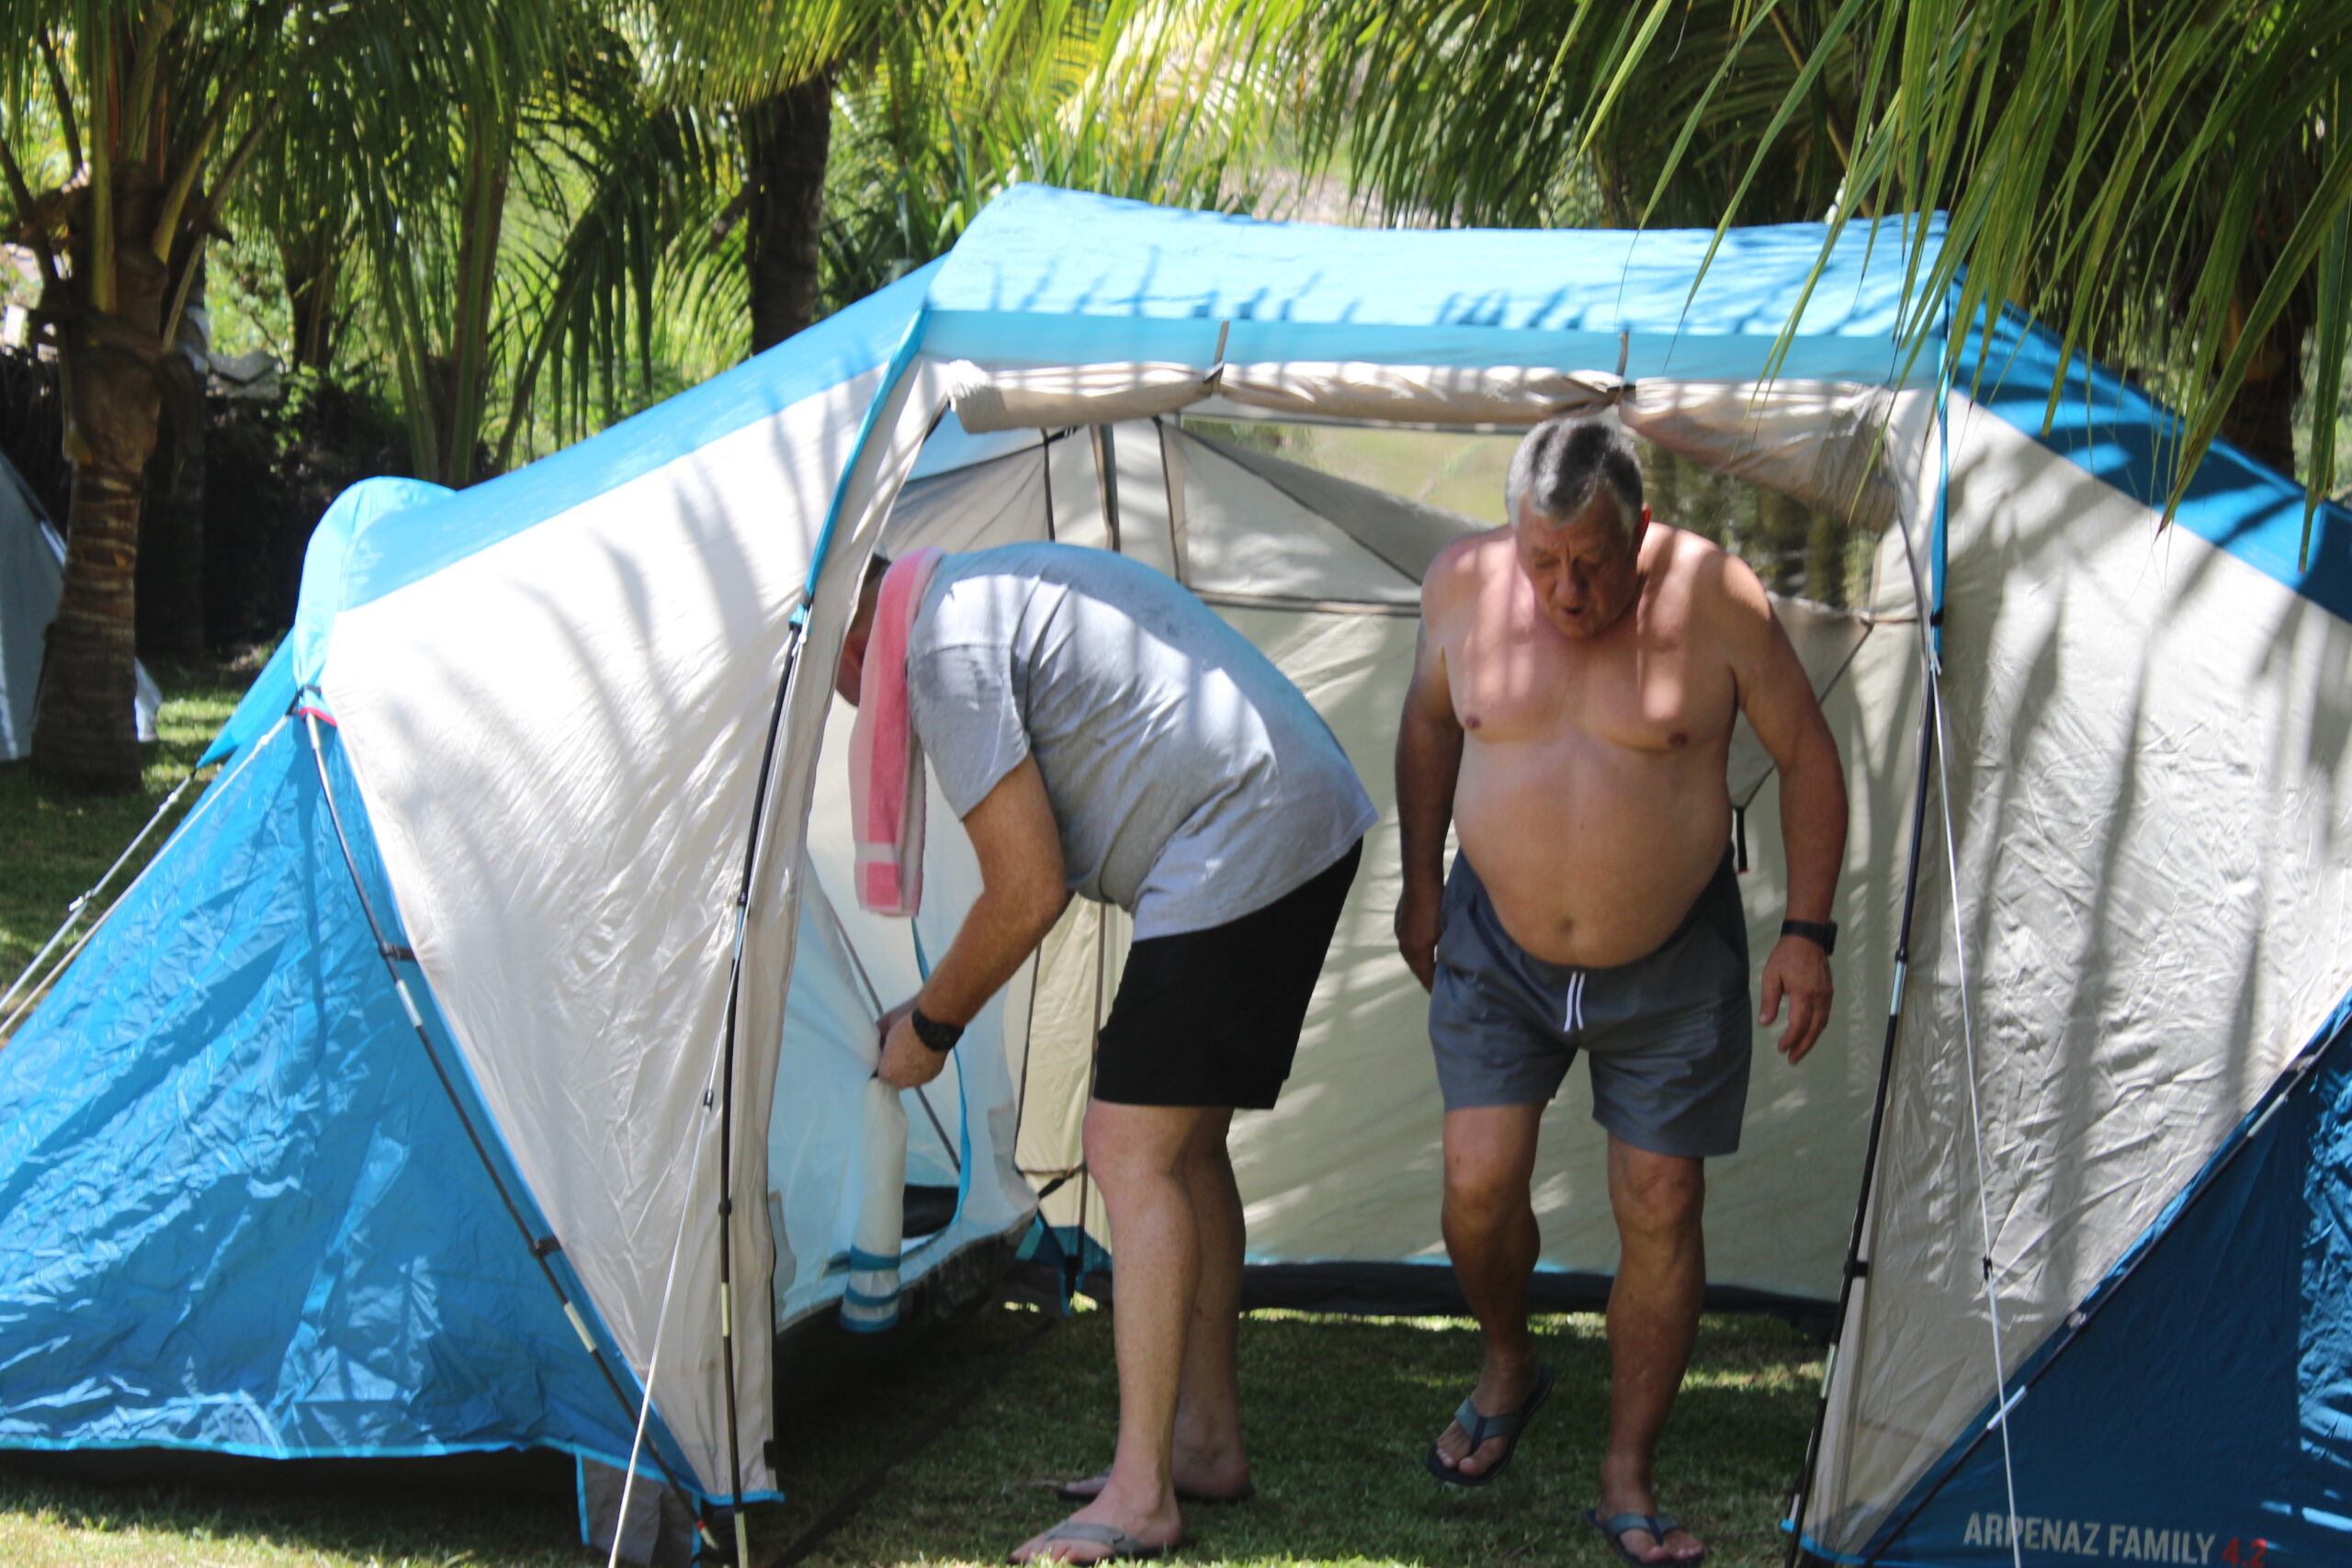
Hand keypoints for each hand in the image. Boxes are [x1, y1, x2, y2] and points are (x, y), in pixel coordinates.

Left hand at [876, 998, 947, 1089]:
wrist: (935, 1025)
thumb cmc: (907, 1025)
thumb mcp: (886, 1024)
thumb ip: (879, 1036)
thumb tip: (879, 1039)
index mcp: (888, 1072)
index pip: (880, 1074)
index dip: (883, 1063)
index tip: (886, 1053)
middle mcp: (903, 1081)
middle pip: (895, 1079)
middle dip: (896, 1068)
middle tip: (900, 1052)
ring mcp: (920, 1080)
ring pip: (911, 1078)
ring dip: (910, 1068)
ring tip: (913, 1052)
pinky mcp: (933, 1075)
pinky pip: (924, 1073)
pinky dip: (923, 1066)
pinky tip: (924, 1053)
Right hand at [1395, 880, 1442, 992]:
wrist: (1421, 879)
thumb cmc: (1438, 905)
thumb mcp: (1448, 932)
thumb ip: (1449, 952)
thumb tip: (1456, 968)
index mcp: (1416, 951)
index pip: (1426, 977)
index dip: (1435, 988)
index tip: (1444, 998)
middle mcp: (1404, 945)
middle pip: (1417, 968)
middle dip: (1429, 977)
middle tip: (1442, 987)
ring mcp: (1400, 933)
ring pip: (1413, 955)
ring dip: (1424, 963)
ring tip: (1436, 969)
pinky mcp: (1400, 922)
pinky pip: (1410, 943)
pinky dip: (1420, 950)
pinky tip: (1428, 947)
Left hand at [1759, 934, 1833, 1063]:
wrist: (1806, 938)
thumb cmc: (1785, 956)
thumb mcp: (1771, 976)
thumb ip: (1769, 1000)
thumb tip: (1765, 1024)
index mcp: (1803, 993)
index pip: (1799, 1024)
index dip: (1791, 1039)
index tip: (1781, 1049)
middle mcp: (1818, 997)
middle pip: (1814, 1029)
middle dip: (1803, 1046)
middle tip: (1792, 1060)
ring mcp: (1826, 995)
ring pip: (1822, 1024)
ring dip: (1811, 1040)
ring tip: (1800, 1051)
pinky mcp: (1829, 992)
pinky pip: (1825, 1015)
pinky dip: (1817, 1028)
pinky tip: (1809, 1033)